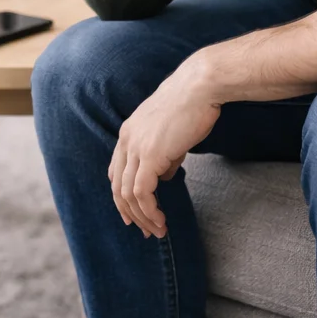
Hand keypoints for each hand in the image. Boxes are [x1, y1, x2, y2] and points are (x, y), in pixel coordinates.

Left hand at [109, 63, 222, 238]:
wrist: (200, 87)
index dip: (122, 196)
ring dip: (142, 217)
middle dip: (130, 213)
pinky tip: (161, 220)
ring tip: (158, 230)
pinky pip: (142, 192)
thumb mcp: (171, 133)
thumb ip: (164, 155)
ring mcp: (136, 147)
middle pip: (117, 187)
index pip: (116, 171)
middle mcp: (126, 140)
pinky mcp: (150, 155)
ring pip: (128, 194)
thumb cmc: (192, 106)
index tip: (134, 214)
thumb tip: (164, 176)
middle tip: (145, 230)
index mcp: (128, 132)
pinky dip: (150, 210)